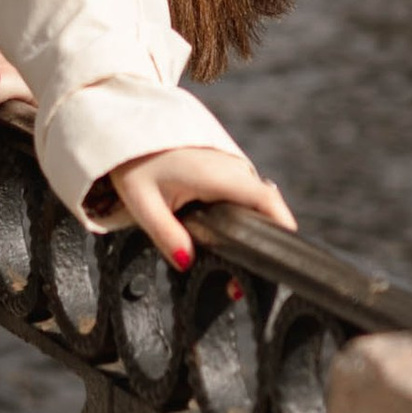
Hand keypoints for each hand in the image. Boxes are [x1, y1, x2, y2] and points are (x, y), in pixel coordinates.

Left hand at [107, 142, 296, 268]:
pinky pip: (242, 196)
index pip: (265, 200)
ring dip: (251, 233)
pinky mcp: (223, 169)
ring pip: (254, 203)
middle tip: (239, 285)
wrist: (128, 127)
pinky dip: (241, 219)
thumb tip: (187, 263)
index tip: (283, 257)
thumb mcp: (142, 202)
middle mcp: (231, 168)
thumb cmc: (134, 163)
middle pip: (265, 208)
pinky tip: (224, 244)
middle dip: (262, 245)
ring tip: (231, 273)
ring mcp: (230, 167)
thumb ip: (165, 234)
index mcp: (217, 174)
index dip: (281, 226)